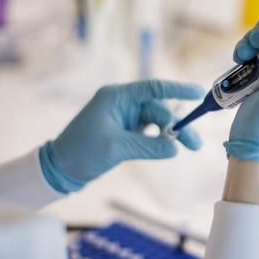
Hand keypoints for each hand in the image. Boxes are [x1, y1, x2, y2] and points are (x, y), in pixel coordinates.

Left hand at [39, 80, 204, 192]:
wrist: (60, 169)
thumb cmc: (82, 152)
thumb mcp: (116, 148)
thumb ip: (148, 146)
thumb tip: (175, 147)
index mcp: (117, 97)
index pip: (153, 88)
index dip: (177, 90)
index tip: (199, 93)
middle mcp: (123, 103)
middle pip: (159, 109)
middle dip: (178, 125)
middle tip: (195, 144)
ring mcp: (125, 117)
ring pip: (158, 121)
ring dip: (173, 134)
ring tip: (191, 147)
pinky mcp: (127, 131)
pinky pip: (151, 131)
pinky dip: (162, 139)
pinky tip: (173, 147)